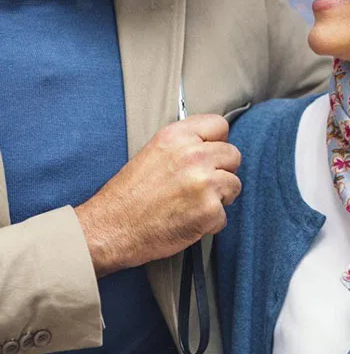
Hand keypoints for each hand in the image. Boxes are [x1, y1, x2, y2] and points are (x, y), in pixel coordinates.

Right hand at [75, 115, 240, 276]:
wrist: (111, 227)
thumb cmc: (128, 194)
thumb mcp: (153, 152)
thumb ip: (184, 144)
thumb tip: (211, 146)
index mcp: (177, 136)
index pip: (219, 125)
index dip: (217, 142)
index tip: (211, 155)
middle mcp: (194, 154)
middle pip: (233, 155)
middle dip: (222, 171)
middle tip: (203, 185)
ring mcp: (204, 182)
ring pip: (234, 185)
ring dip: (219, 198)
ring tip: (194, 205)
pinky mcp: (209, 210)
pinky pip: (224, 215)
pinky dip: (210, 223)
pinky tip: (188, 222)